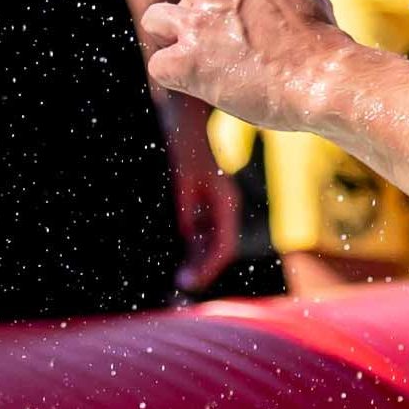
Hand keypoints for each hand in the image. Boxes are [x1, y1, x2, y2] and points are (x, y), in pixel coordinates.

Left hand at [138, 0, 366, 137]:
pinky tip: (200, 87)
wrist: (323, 76)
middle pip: (190, 3)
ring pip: (156, 21)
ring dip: (174, 43)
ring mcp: (197, 22)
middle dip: (203, 29)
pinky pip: (159, 65)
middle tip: (230, 58)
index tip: (243, 31)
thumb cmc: (323, 46)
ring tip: (202, 68)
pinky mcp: (186, 59)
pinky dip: (175, 78)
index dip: (226, 9)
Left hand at [173, 155, 239, 293]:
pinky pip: (205, 232)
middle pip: (220, 248)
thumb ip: (186, 203)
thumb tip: (187, 234)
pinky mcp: (208, 203)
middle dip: (203, 268)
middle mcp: (227, 207)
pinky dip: (195, 246)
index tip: (192, 282)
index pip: (224, 245)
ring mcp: (219, 206)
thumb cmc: (184, 147)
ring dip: (199, 260)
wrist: (187, 123)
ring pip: (213, 242)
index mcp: (227, 202)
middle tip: (182, 284)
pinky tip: (183, 257)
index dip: (210, 267)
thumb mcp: (182, 175)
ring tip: (181, 276)